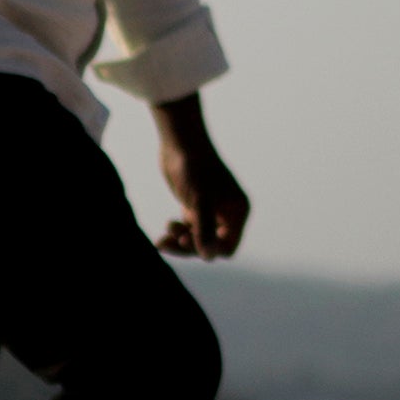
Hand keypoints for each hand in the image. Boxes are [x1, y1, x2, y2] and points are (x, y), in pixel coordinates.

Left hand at [154, 97, 248, 258]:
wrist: (180, 143)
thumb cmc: (194, 170)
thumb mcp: (199, 202)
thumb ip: (204, 229)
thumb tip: (207, 256)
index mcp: (237, 212)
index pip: (228, 246)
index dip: (209, 250)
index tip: (188, 242)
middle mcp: (227, 213)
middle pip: (210, 246)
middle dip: (190, 246)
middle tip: (171, 241)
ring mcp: (211, 211)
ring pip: (197, 239)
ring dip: (180, 242)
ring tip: (162, 239)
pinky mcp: (195, 206)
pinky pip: (188, 230)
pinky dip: (175, 233)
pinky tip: (163, 233)